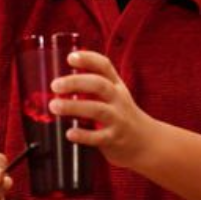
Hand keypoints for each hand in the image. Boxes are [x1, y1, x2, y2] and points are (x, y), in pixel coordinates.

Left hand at [47, 50, 157, 168]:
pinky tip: (70, 133)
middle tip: (55, 85)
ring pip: (97, 109)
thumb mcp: (115, 94)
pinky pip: (98, 137)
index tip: (71, 57)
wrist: (145, 141)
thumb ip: (93, 84)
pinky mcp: (114, 139)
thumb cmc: (122, 115)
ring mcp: (117, 119)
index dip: (88, 59)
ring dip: (74, 107)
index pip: (104, 66)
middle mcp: (118, 100)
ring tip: (55, 106)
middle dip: (75, 82)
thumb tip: (62, 78)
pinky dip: (83, 135)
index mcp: (116, 86)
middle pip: (99, 85)